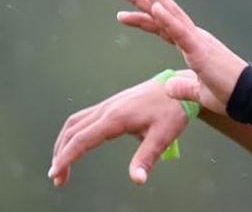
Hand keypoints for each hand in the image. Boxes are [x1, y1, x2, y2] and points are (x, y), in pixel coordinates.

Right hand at [49, 76, 190, 185]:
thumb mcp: (163, 136)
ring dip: (64, 143)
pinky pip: (85, 117)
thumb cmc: (173, 111)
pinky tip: (78, 146)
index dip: (66, 157)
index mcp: (116, 117)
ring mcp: (109, 104)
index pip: (82, 139)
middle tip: (58, 178)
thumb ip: (147, 158)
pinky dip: (74, 133)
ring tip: (62, 165)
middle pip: (73, 131)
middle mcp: (108, 108)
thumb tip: (137, 180)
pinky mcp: (113, 103)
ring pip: (75, 122)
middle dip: (61, 154)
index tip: (55, 174)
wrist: (181, 86)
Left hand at [115, 0, 246, 113]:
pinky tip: (154, 6)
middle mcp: (195, 37)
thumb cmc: (229, 94)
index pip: (164, 28)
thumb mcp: (199, 92)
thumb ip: (184, 87)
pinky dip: (167, 18)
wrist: (250, 97)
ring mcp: (198, 41)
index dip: (145, 17)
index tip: (124, 11)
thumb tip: (168, 87)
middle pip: (164, 14)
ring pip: (171, 14)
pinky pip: (181, 31)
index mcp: (194, 45)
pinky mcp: (201, 50)